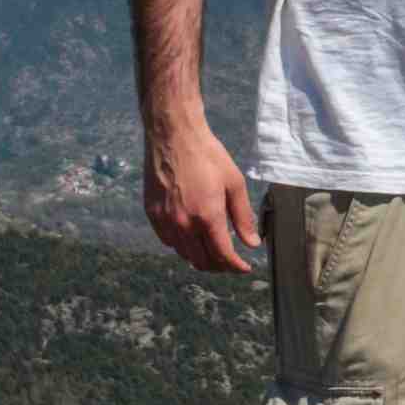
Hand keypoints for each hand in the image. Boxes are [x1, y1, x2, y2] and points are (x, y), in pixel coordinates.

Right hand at [144, 123, 261, 273]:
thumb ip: (243, 216)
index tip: (245, 268)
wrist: (173, 136)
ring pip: (185, 254)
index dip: (236, 266)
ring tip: (213, 252)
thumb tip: (252, 243)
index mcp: (208, 216)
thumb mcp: (234, 183)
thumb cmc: (207, 155)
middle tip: (231, 262)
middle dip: (220, 266)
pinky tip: (192, 238)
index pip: (223, 255)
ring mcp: (165, 220)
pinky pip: (168, 242)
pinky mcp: (152, 214)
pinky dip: (182, 246)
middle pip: (203, 261)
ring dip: (201, 258)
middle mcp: (184, 223)